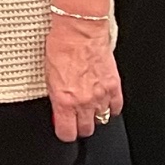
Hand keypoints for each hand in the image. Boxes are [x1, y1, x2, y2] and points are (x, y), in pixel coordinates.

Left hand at [45, 15, 122, 141]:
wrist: (79, 31)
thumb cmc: (60, 47)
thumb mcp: (48, 75)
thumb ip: (55, 97)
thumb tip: (58, 110)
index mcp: (64, 100)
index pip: (67, 133)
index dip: (65, 132)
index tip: (63, 128)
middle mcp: (84, 102)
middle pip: (86, 130)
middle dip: (80, 126)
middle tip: (76, 117)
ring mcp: (101, 95)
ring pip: (102, 120)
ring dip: (95, 115)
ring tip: (88, 107)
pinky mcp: (114, 86)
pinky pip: (116, 107)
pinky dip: (110, 107)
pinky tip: (104, 101)